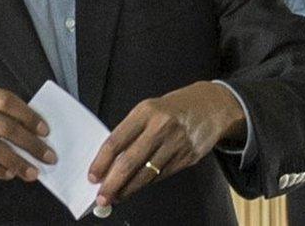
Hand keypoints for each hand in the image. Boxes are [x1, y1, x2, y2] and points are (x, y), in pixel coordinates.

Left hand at [88, 81, 244, 205]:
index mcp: (145, 112)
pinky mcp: (187, 157)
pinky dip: (147, 183)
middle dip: (113, 183)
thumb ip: (131, 131)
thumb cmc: (174, 108)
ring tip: (117, 196)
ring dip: (129, 189)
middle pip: (129, 162)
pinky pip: (162, 175)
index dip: (101, 162)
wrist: (212, 106)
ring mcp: (176, 144)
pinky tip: (138, 186)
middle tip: (102, 197)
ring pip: (146, 174)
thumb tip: (111, 160)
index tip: (93, 176)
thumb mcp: (149, 109)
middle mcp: (160, 127)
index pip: (116, 141)